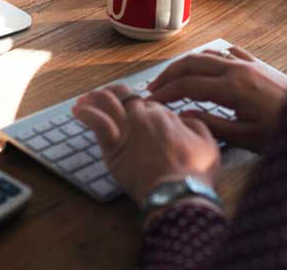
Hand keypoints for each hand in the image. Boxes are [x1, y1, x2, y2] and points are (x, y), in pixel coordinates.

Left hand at [73, 84, 219, 205]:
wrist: (178, 193)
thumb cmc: (195, 172)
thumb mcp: (209, 143)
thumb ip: (197, 124)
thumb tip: (185, 117)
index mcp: (165, 114)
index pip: (146, 103)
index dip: (139, 106)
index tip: (134, 110)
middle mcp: (144, 116)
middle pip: (124, 96)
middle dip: (114, 94)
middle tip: (105, 96)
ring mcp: (127, 129)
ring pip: (107, 103)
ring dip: (95, 98)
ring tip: (85, 99)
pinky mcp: (113, 146)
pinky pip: (96, 122)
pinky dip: (85, 113)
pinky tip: (77, 110)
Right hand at [147, 46, 286, 152]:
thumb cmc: (282, 132)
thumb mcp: (246, 137)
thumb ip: (212, 125)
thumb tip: (184, 115)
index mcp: (232, 87)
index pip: (188, 85)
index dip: (165, 93)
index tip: (150, 102)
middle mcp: (237, 69)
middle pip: (192, 63)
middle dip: (169, 74)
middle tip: (153, 88)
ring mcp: (248, 64)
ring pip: (208, 55)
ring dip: (186, 64)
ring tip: (172, 78)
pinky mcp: (258, 65)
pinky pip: (228, 53)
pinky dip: (210, 56)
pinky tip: (206, 63)